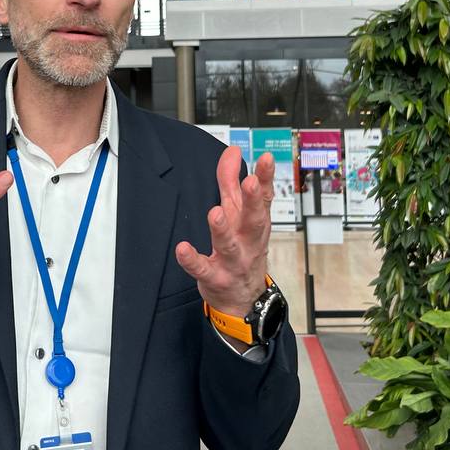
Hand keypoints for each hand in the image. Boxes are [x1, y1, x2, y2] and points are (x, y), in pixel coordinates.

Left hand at [175, 147, 275, 319]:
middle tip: (250, 182)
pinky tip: (183, 249)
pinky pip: (203, 269)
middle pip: (253, 220)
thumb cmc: (242, 248)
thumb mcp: (238, 213)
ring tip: (215, 214)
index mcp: (255, 223)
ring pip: (229, 245)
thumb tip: (232, 151)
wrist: (244, 298)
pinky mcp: (215, 278)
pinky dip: (193, 260)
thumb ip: (232, 181)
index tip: (266, 158)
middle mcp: (247, 241)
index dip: (266, 178)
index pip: (263, 198)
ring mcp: (233, 261)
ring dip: (222, 229)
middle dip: (252, 201)